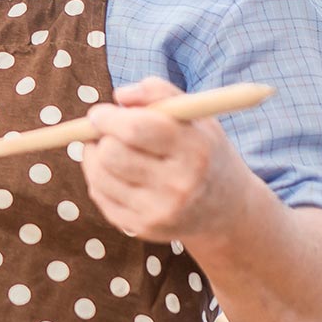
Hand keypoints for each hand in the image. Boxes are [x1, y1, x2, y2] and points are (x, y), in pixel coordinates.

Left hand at [82, 78, 250, 244]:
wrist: (226, 209)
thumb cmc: (203, 150)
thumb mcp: (196, 116)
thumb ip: (159, 93)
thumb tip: (120, 96)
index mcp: (196, 150)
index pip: (137, 130)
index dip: (109, 118)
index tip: (99, 113)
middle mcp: (180, 184)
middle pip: (112, 154)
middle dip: (101, 138)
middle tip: (105, 132)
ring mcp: (160, 211)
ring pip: (99, 175)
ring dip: (95, 156)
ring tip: (110, 149)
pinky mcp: (144, 229)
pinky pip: (99, 195)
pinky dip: (99, 179)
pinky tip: (117, 173)